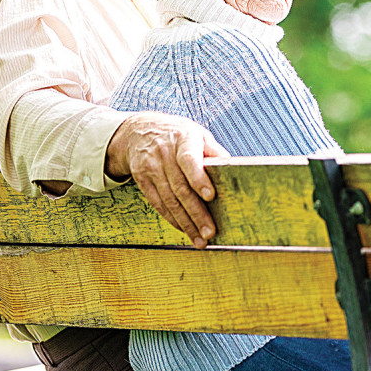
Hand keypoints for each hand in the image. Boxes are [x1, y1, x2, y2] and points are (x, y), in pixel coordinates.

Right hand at [106, 112, 229, 247]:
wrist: (139, 131)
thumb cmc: (178, 135)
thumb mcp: (198, 134)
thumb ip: (214, 151)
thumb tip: (232, 170)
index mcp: (183, 139)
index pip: (189, 160)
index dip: (198, 178)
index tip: (210, 196)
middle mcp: (164, 153)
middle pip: (180, 187)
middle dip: (196, 213)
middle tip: (209, 232)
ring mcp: (150, 167)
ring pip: (169, 200)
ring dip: (185, 223)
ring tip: (199, 239)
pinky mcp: (141, 179)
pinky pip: (157, 203)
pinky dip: (172, 219)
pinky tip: (184, 229)